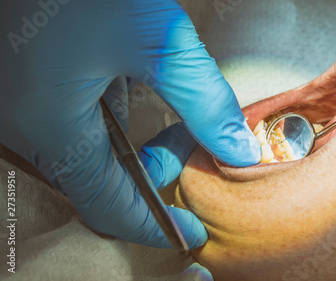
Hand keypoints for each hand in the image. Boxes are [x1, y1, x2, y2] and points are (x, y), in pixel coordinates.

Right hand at [0, 0, 259, 247]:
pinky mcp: (36, 87)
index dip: (155, 224)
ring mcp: (28, 107)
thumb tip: (239, 148)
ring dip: (135, 153)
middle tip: (192, 157)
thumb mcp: (157, 42)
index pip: (109, 206)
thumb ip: (203, 101)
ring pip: (89, 157)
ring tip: (178, 133)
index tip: (194, 231)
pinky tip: (138, 101)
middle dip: (151, 181)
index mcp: (51, 127)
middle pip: (98, 186)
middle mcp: (30, 127)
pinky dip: (115, 128)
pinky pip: (77, 128)